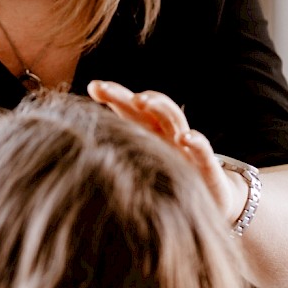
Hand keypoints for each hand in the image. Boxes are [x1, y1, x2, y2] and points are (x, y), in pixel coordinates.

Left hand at [87, 80, 246, 225]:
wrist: (211, 202)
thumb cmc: (168, 182)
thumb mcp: (140, 168)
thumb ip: (116, 154)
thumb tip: (77, 149)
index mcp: (150, 133)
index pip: (130, 108)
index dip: (114, 95)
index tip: (94, 86)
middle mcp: (168, 134)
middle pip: (151, 106)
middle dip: (130, 95)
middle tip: (111, 89)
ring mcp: (187, 148)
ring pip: (175, 119)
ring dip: (160, 107)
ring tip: (143, 101)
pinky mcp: (206, 167)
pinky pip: (202, 151)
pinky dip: (196, 143)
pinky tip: (185, 138)